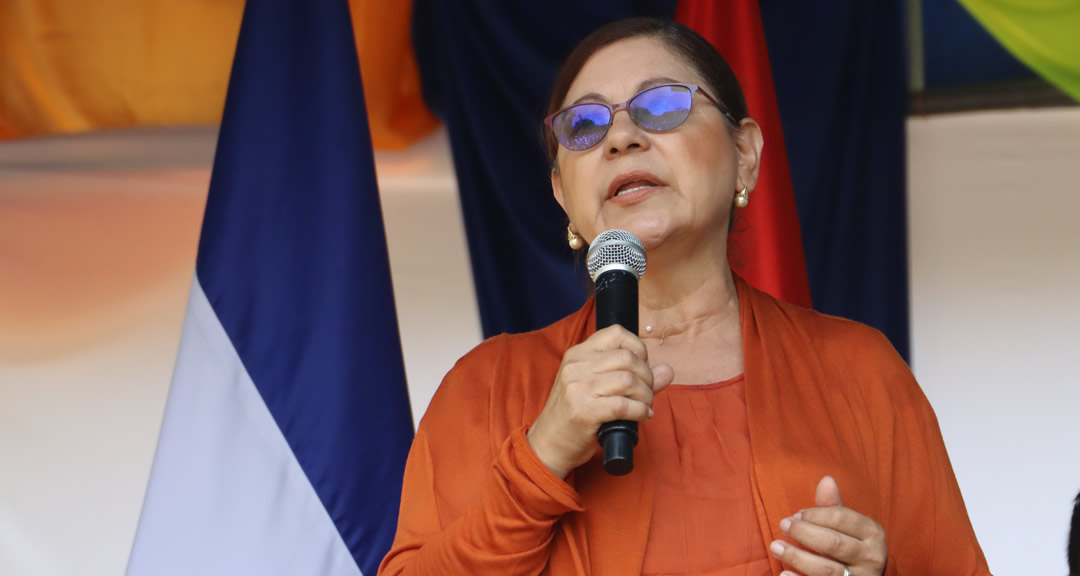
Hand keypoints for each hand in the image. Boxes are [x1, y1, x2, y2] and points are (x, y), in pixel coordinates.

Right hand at [526, 325, 673, 477]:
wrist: (548, 443)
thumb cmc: (575, 414)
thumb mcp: (597, 388)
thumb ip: (633, 377)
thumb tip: (668, 370)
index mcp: (578, 354)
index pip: (616, 333)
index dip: (638, 348)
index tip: (642, 367)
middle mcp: (576, 366)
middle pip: (627, 358)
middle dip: (647, 377)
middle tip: (647, 394)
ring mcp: (578, 388)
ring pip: (628, 380)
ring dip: (646, 395)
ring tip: (645, 406)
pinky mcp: (584, 411)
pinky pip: (623, 405)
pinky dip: (640, 411)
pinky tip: (642, 417)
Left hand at [769, 476, 886, 575]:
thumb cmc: (849, 546)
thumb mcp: (846, 526)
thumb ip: (832, 506)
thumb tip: (826, 480)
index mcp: (873, 533)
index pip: (841, 518)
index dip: (814, 515)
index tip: (795, 515)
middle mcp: (872, 558)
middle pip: (833, 543)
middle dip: (803, 533)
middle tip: (783, 525)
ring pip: (825, 569)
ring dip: (796, 557)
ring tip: (775, 546)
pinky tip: (784, 574)